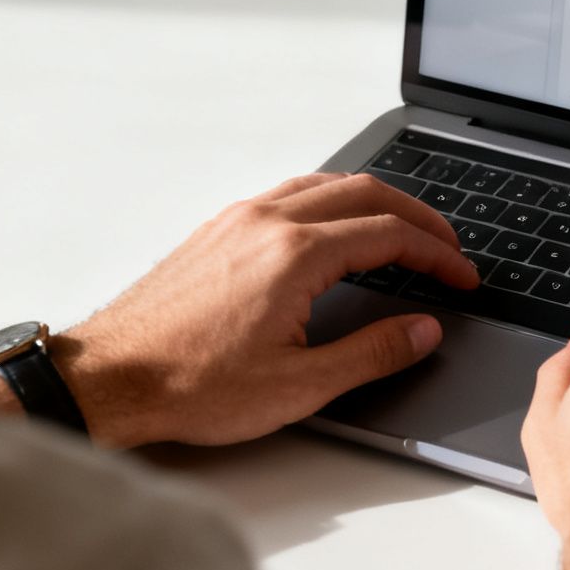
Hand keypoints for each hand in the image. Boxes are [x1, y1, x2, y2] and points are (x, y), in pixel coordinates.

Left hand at [38, 172, 476, 447]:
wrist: (108, 378)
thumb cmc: (191, 385)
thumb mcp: (299, 385)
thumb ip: (373, 353)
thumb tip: (423, 330)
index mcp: (295, 254)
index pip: (390, 235)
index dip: (438, 255)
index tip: (461, 277)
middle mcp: (268, 221)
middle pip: (367, 193)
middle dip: (418, 217)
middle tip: (448, 248)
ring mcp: (238, 219)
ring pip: (327, 184)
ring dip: (376, 202)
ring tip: (404, 231)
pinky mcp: (217, 229)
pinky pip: (292, 192)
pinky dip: (334, 202)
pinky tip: (338, 229)